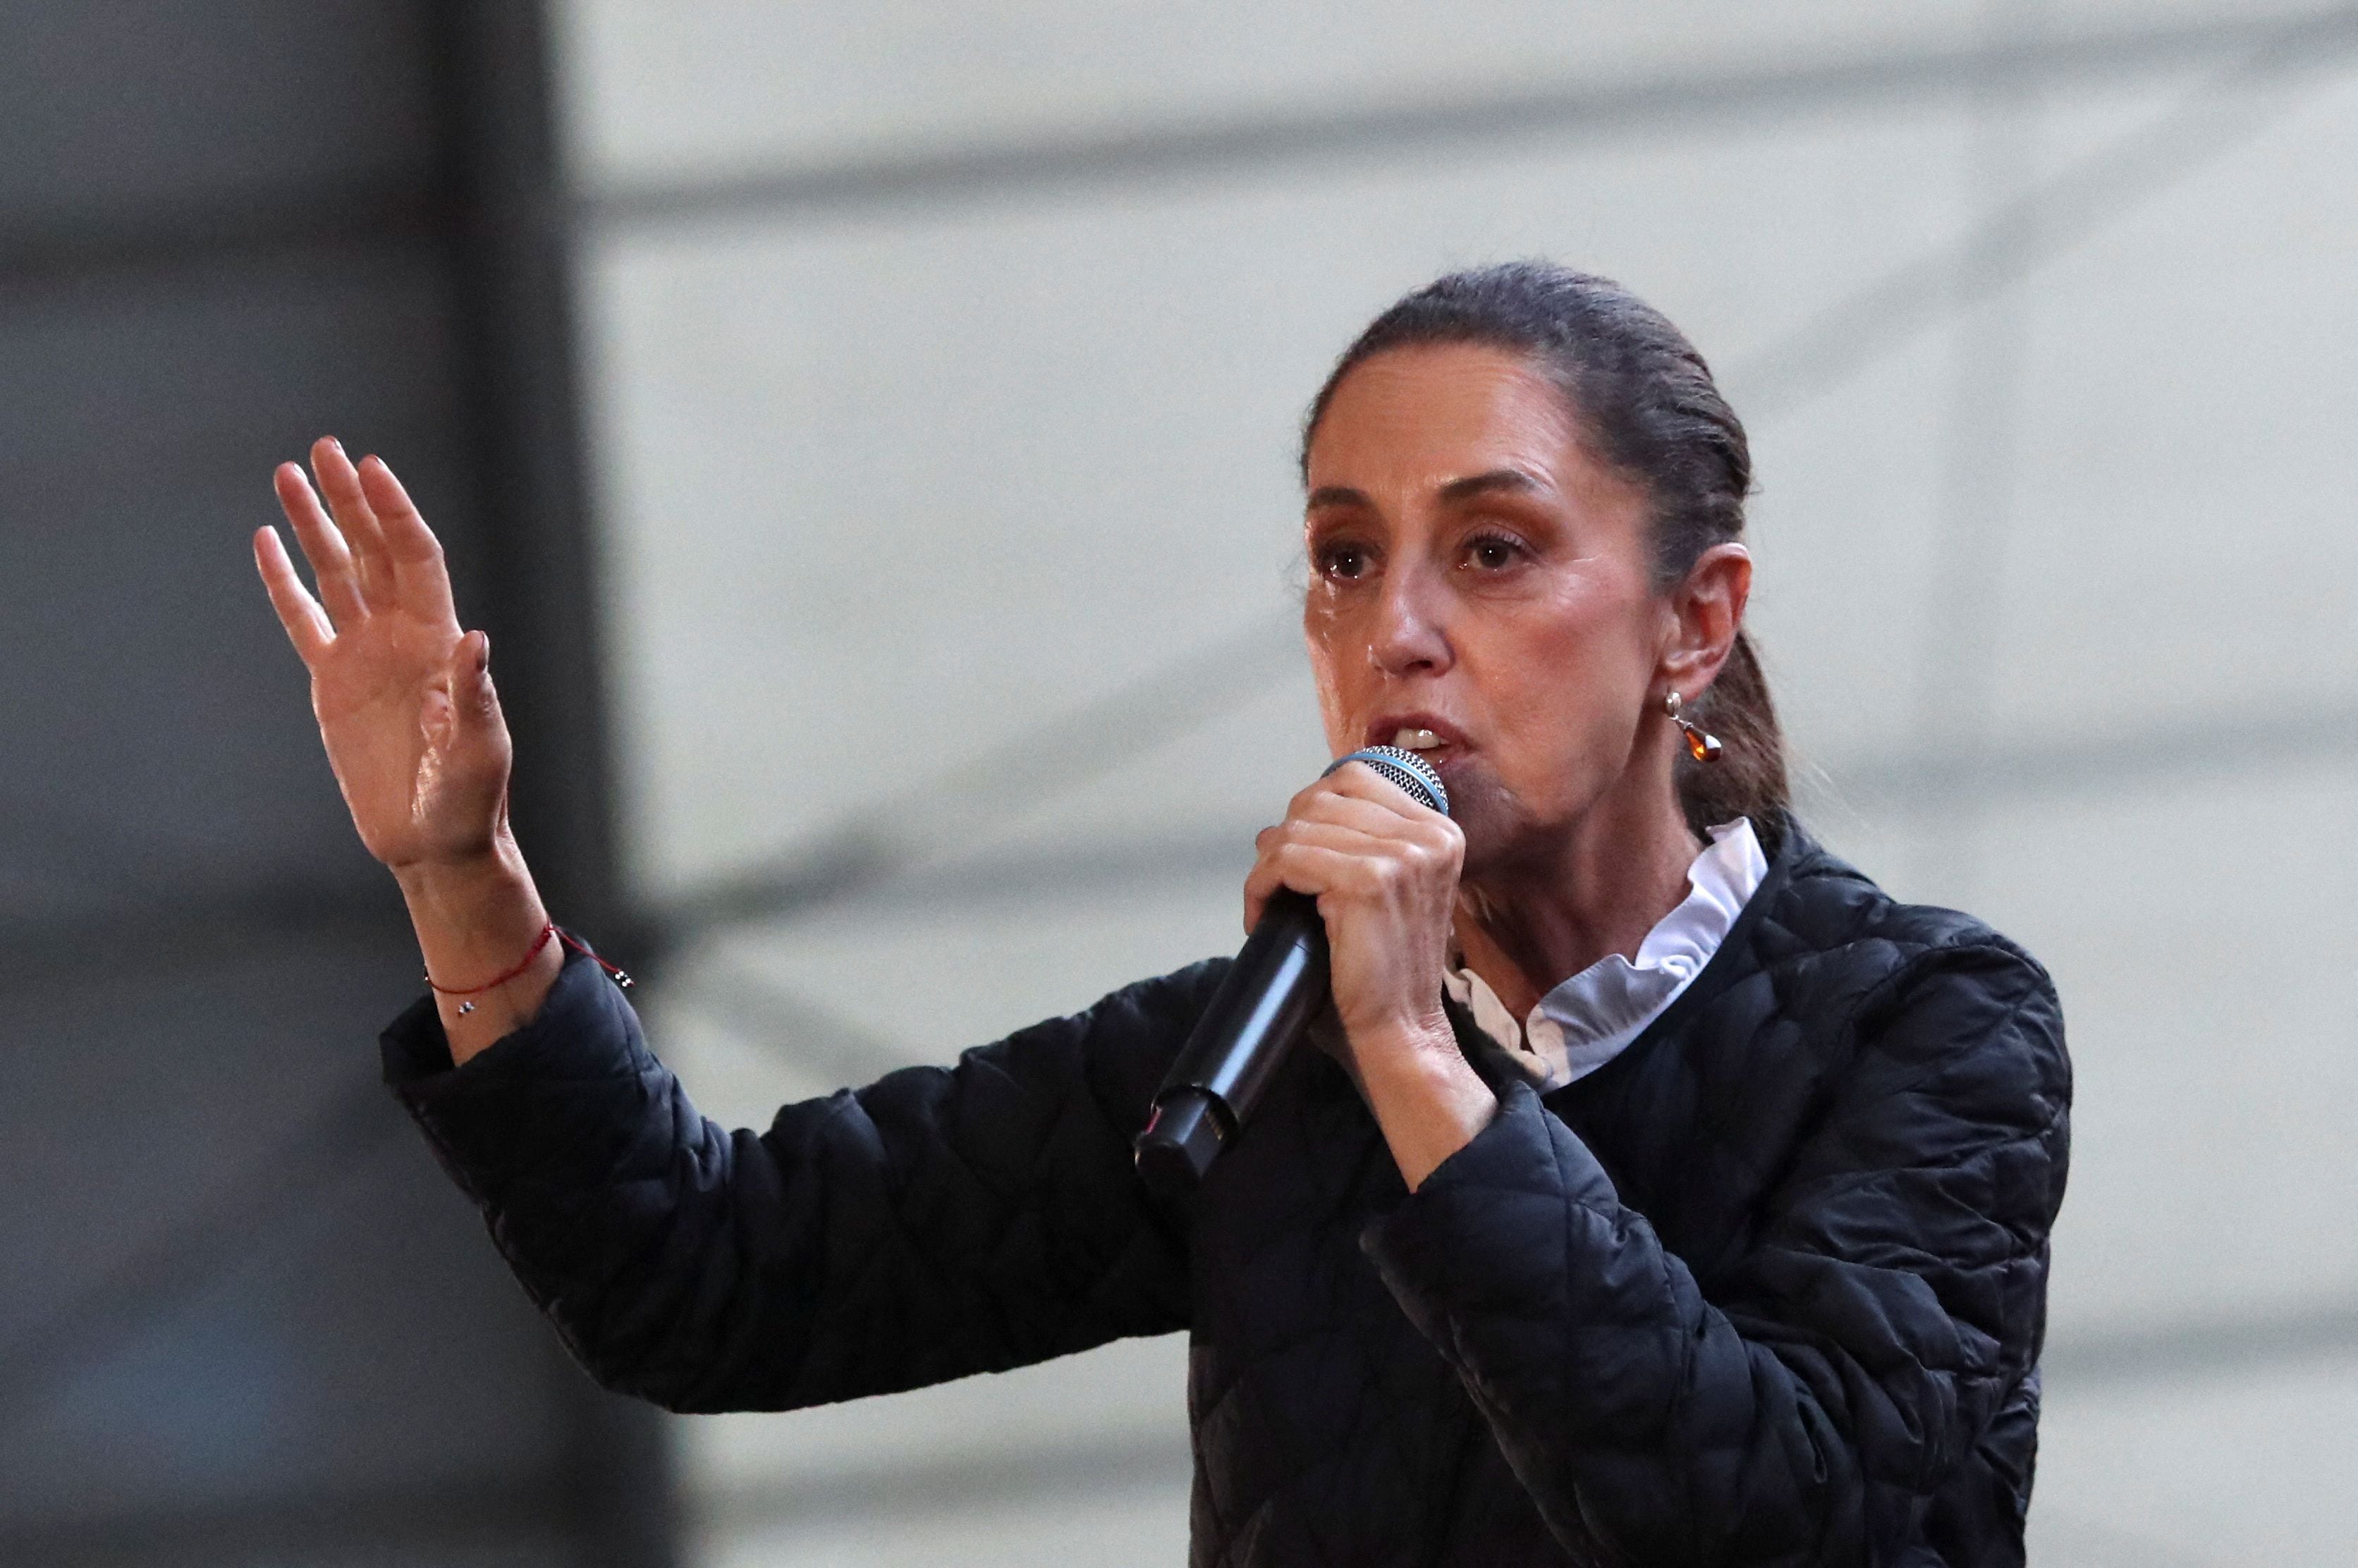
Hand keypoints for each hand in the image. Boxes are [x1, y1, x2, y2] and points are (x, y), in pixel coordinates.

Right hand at [258, 439, 555, 1058]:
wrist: (436, 842)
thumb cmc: (473, 801)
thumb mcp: (482, 751)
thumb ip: (475, 696)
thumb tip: (475, 641)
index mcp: (440, 643)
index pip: (416, 559)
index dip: (395, 514)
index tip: (371, 468)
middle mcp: (403, 637)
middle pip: (373, 551)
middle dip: (350, 500)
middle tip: (324, 448)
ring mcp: (366, 656)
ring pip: (335, 574)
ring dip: (315, 525)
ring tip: (288, 473)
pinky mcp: (333, 685)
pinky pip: (304, 620)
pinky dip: (285, 582)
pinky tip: (267, 541)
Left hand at [1245, 762, 1492, 1186]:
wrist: (1399, 1034)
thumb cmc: (1383, 976)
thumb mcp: (1381, 894)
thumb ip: (1349, 850)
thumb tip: (1277, 827)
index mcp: (1439, 834)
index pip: (1354, 779)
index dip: (1311, 813)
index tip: (1298, 856)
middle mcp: (1429, 837)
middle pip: (1321, 798)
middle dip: (1286, 840)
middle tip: (1278, 887)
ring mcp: (1403, 856)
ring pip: (1298, 827)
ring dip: (1269, 867)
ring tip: (1271, 904)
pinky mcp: (1369, 881)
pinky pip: (1287, 858)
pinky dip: (1261, 885)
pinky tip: (1263, 914)